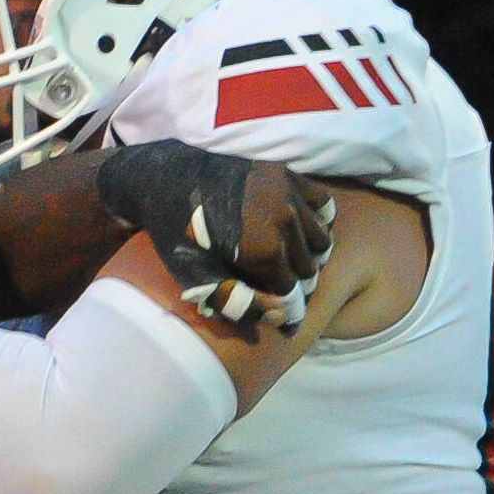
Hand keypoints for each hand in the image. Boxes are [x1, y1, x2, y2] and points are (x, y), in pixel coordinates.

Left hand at [96, 139, 329, 328]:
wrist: (169, 178)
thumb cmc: (178, 233)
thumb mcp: (197, 276)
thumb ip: (237, 301)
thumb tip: (281, 318)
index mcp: (264, 249)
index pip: (293, 291)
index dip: (285, 305)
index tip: (279, 311)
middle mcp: (285, 220)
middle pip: (309, 268)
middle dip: (295, 281)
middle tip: (275, 281)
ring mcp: (290, 195)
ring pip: (322, 240)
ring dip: (309, 255)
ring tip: (288, 258)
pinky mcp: (289, 175)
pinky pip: (324, 206)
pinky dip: (318, 222)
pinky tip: (299, 230)